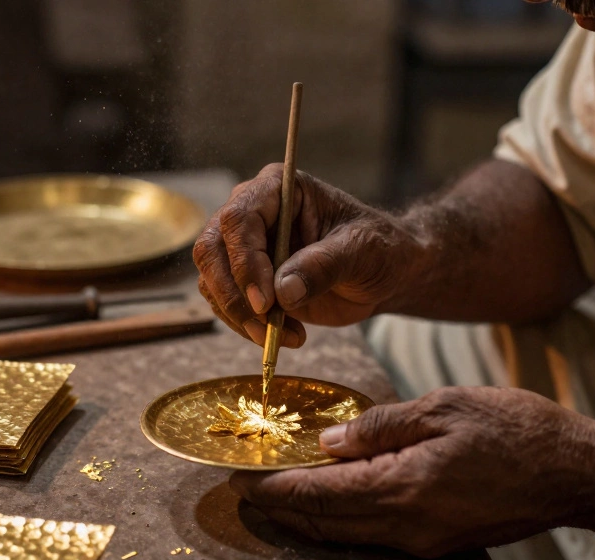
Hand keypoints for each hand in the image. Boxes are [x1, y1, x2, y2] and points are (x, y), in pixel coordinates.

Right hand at [193, 164, 431, 346]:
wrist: (383, 273)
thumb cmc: (378, 249)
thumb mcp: (361, 251)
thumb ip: (324, 265)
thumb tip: (283, 291)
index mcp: (278, 188)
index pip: (239, 219)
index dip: (245, 261)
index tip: (265, 301)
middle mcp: (252, 213)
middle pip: (211, 249)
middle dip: (232, 294)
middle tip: (264, 324)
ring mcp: (244, 248)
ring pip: (211, 281)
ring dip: (239, 317)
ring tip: (284, 335)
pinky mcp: (246, 281)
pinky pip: (225, 304)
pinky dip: (246, 327)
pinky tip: (286, 335)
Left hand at [230, 386, 594, 557]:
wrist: (576, 474)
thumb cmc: (517, 430)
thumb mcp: (444, 407)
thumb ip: (381, 426)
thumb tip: (329, 442)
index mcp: (402, 488)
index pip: (317, 495)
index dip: (274, 488)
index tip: (239, 478)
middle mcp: (406, 526)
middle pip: (324, 523)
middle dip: (281, 507)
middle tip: (247, 488)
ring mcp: (423, 541)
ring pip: (347, 534)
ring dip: (310, 516)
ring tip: (279, 492)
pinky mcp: (439, 543)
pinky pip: (375, 535)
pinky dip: (344, 518)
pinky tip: (335, 497)